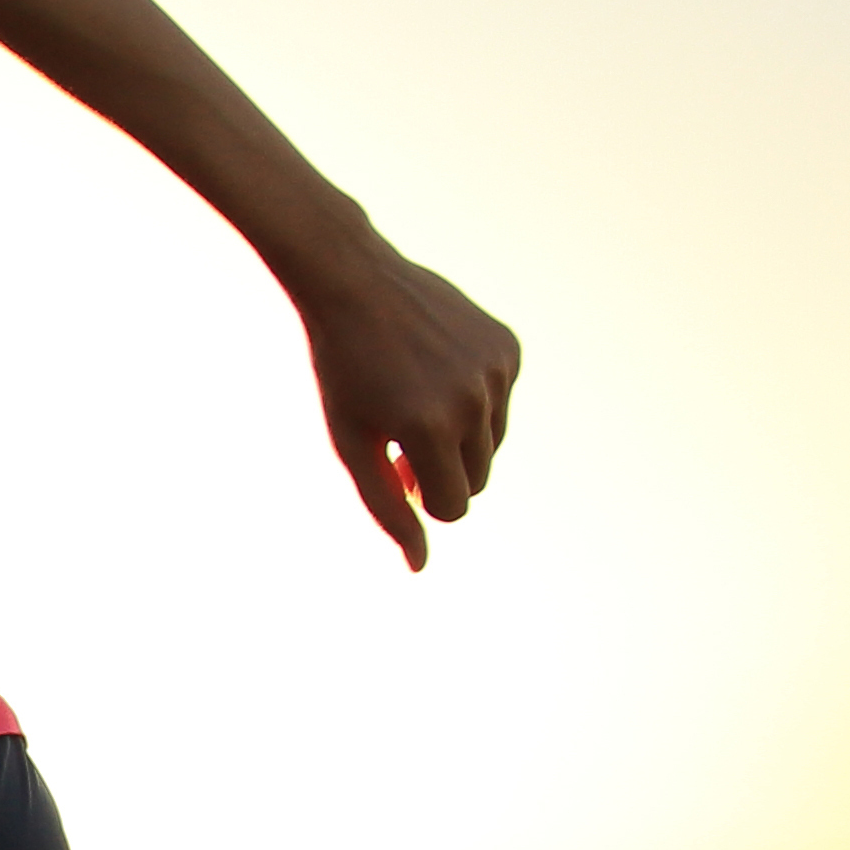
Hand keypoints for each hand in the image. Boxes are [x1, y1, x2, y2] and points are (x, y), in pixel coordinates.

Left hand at [294, 243, 520, 569]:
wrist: (354, 282)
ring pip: (493, 443)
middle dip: (441, 470)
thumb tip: (419, 566)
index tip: (396, 469)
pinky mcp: (508, 347)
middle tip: (399, 434)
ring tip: (415, 399)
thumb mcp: (352, 445)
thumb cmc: (342, 371)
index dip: (420, 496)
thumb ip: (386, 508)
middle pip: (477, 480)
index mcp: (428, 428)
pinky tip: (437, 368)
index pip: (452, 507)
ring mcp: (495, 370)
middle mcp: (472, 399)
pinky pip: (500, 401)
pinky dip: (474, 398)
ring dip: (458, 436)